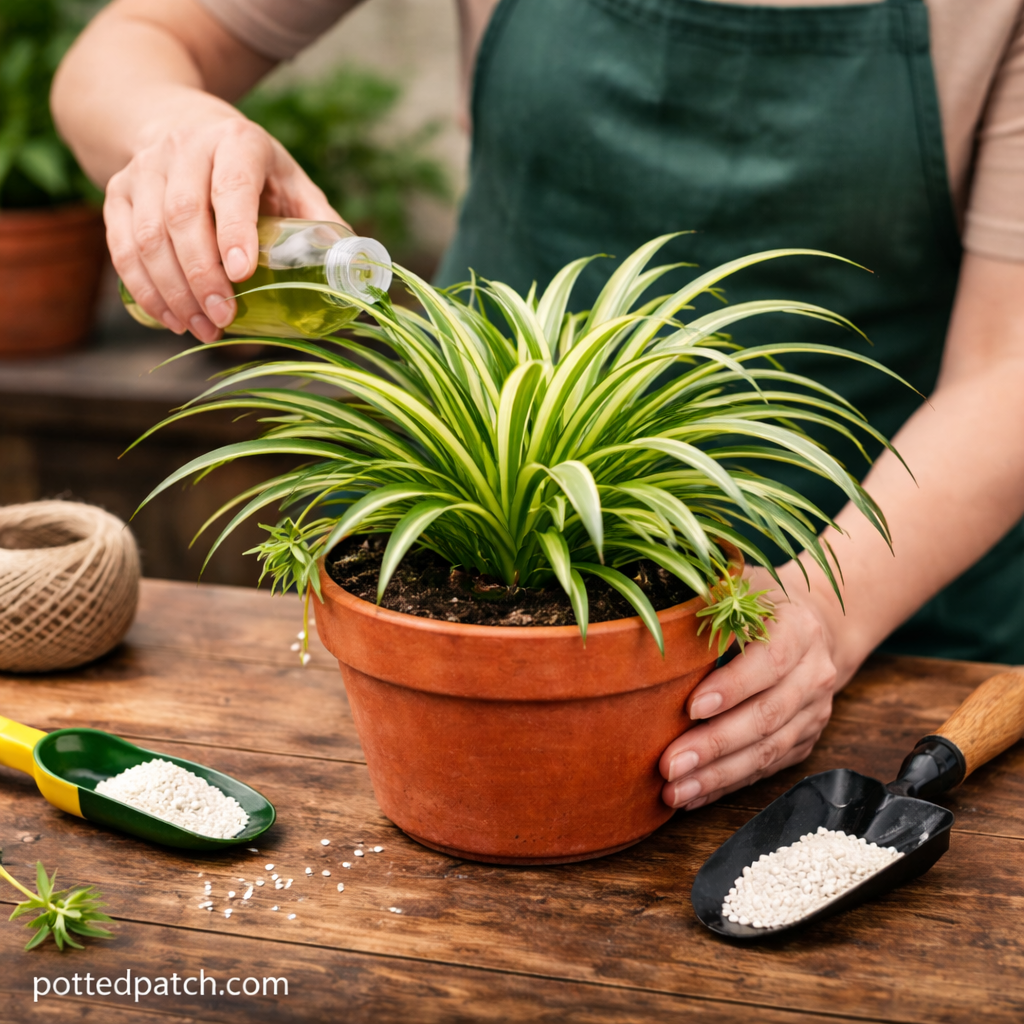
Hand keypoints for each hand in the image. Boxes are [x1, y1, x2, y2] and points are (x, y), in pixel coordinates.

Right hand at [104, 114, 340, 341]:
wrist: (182, 125)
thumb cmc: (253, 170)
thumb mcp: (293, 182)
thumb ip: (321, 222)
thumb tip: (358, 273)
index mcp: (238, 143)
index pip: (231, 186)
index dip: (234, 231)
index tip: (242, 276)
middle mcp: (184, 148)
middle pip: (182, 215)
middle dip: (202, 276)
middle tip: (223, 320)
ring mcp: (144, 168)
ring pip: (147, 235)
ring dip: (173, 291)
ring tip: (201, 329)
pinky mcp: (117, 191)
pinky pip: (121, 246)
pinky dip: (143, 289)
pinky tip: (169, 318)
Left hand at [659, 567, 840, 809]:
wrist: (817, 627)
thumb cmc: (762, 602)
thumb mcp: (741, 584)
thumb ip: (709, 597)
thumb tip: (656, 615)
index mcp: (799, 630)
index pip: (769, 663)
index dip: (733, 687)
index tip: (691, 707)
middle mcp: (814, 674)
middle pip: (766, 716)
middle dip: (715, 744)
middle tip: (670, 764)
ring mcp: (813, 712)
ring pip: (766, 751)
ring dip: (718, 775)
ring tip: (674, 790)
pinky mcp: (804, 740)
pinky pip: (765, 769)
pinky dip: (727, 784)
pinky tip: (693, 795)